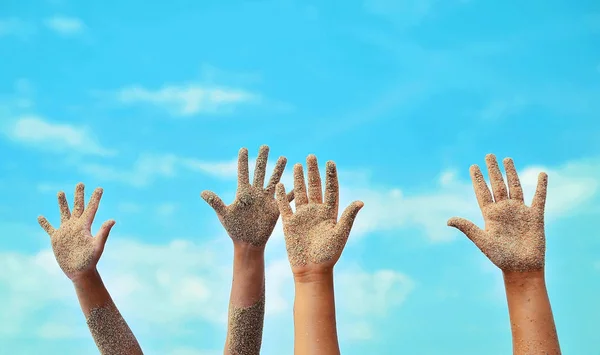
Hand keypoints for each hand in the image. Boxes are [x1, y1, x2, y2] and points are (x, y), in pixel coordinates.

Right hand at [37, 183, 115, 280]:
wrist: (80, 272)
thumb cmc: (91, 260)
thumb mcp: (97, 245)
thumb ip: (103, 232)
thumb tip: (112, 220)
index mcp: (85, 226)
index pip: (91, 209)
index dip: (95, 198)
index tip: (100, 188)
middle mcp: (76, 226)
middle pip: (77, 207)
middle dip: (78, 195)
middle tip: (80, 183)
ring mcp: (66, 231)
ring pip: (63, 213)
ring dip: (62, 203)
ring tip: (60, 192)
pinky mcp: (57, 238)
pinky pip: (49, 228)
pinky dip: (44, 223)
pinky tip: (40, 217)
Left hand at [201, 145, 292, 247]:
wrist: (247, 243)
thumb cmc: (234, 229)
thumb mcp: (224, 215)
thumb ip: (215, 202)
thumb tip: (202, 192)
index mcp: (243, 193)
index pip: (243, 173)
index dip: (243, 161)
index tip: (244, 148)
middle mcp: (255, 193)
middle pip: (260, 172)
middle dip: (262, 159)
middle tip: (265, 146)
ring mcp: (266, 200)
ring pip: (274, 180)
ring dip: (278, 169)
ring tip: (284, 157)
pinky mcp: (275, 209)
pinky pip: (284, 197)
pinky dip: (290, 191)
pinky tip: (298, 181)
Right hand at [275, 155, 363, 276]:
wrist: (311, 270)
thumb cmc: (329, 255)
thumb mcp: (340, 234)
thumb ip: (348, 217)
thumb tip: (361, 201)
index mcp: (330, 213)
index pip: (330, 190)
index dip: (331, 176)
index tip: (330, 162)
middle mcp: (316, 212)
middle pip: (314, 187)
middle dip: (313, 172)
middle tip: (311, 156)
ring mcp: (303, 216)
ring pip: (300, 193)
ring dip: (299, 179)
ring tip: (297, 165)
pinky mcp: (290, 223)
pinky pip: (285, 206)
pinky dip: (282, 196)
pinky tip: (280, 184)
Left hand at [447, 154, 547, 271]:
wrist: (522, 269)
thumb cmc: (500, 258)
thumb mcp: (482, 241)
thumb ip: (467, 228)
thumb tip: (448, 220)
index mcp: (490, 215)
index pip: (482, 192)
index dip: (478, 179)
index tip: (473, 166)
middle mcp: (504, 210)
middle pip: (498, 185)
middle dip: (493, 170)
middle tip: (489, 155)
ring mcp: (520, 212)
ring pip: (515, 187)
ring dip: (512, 173)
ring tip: (507, 159)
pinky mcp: (535, 216)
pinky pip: (539, 198)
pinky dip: (541, 186)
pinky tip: (542, 174)